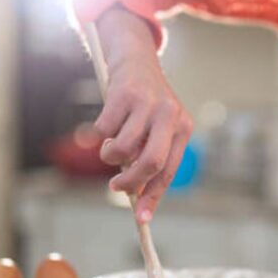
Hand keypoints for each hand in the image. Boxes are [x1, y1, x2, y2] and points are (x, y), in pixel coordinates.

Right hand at [94, 7, 192, 222]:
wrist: (134, 58)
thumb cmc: (143, 104)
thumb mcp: (156, 129)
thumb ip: (149, 158)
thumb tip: (136, 198)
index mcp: (182, 128)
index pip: (169, 171)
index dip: (153, 196)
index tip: (141, 218)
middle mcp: (170, 116)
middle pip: (152, 163)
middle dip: (131, 182)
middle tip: (115, 186)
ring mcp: (148, 104)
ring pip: (123, 149)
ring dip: (109, 156)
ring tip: (108, 149)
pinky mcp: (125, 94)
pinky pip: (104, 130)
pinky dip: (95, 137)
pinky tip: (98, 130)